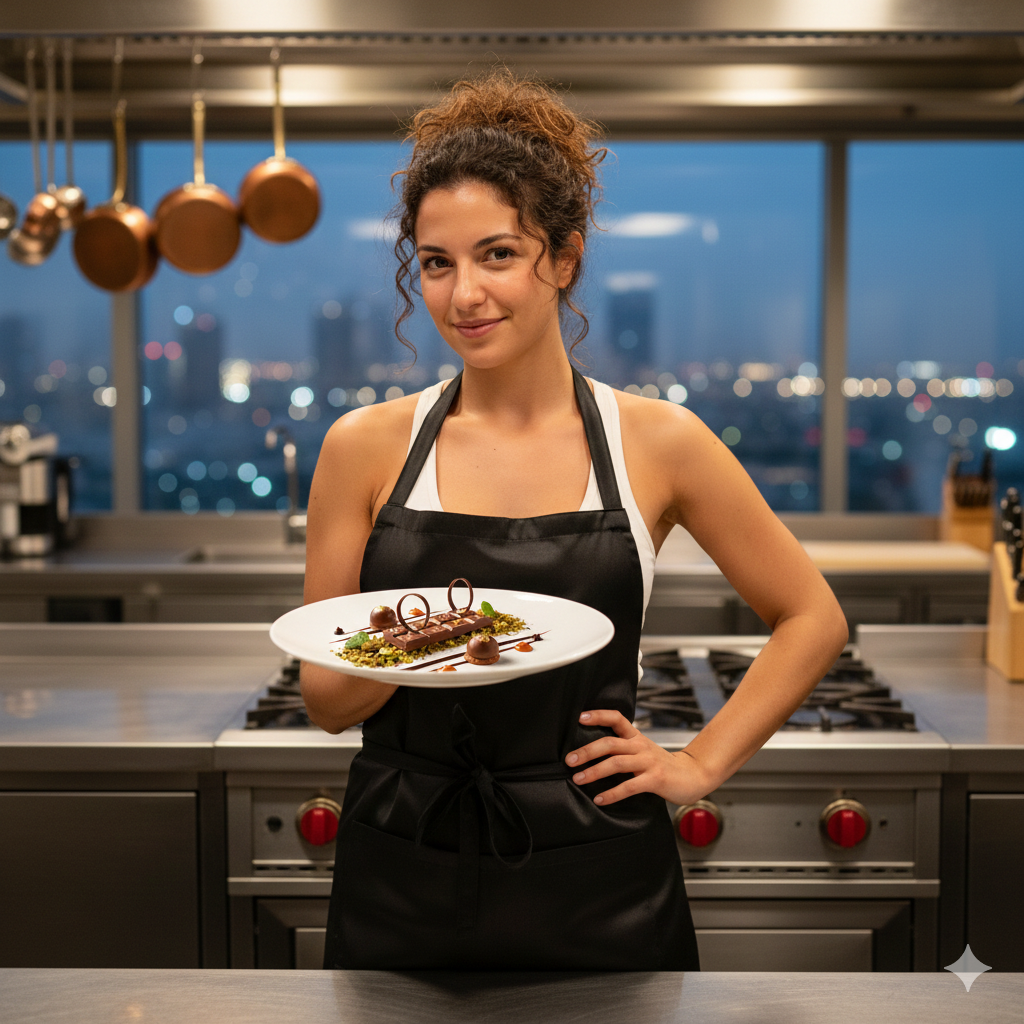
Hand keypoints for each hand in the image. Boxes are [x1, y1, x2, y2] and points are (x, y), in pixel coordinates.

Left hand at [565, 709, 714, 806]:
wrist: (692, 776)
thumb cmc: (662, 765)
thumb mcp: (643, 750)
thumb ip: (623, 748)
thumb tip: (592, 752)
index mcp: (636, 737)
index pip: (617, 718)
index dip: (599, 715)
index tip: (580, 717)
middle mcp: (640, 746)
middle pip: (610, 743)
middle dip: (587, 751)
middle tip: (569, 760)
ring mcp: (648, 762)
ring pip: (616, 763)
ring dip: (594, 771)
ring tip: (578, 779)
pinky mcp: (655, 779)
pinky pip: (629, 786)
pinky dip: (612, 793)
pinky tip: (599, 799)